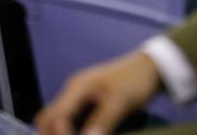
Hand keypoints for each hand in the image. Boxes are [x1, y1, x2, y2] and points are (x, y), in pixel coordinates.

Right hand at [34, 51, 161, 134]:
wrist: (147, 68)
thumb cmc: (134, 82)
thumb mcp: (120, 102)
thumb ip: (103, 121)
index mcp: (77, 88)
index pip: (57, 115)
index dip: (60, 134)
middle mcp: (72, 91)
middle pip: (48, 116)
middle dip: (51, 133)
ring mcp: (77, 95)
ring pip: (56, 117)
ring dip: (58, 131)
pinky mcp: (85, 101)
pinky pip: (68, 117)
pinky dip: (68, 129)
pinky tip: (77, 134)